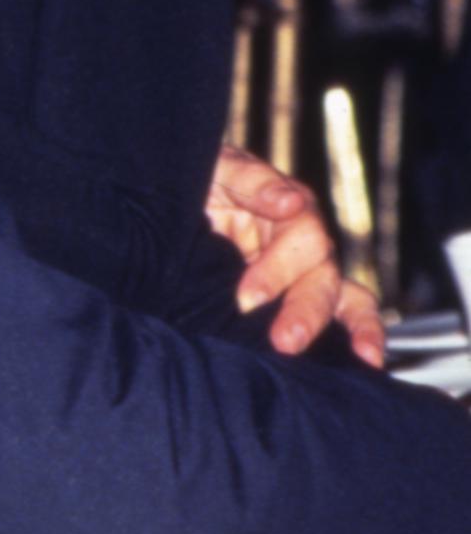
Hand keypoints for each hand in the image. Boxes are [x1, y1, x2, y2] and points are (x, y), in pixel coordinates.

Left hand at [205, 144, 385, 367]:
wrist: (168, 199)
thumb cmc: (199, 180)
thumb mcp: (217, 168)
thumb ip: (251, 181)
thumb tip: (290, 202)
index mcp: (286, 208)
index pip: (303, 236)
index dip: (279, 268)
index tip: (246, 298)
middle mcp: (302, 242)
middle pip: (324, 273)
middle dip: (308, 310)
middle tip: (285, 341)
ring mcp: (303, 272)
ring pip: (346, 297)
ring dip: (354, 328)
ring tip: (363, 358)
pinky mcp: (294, 299)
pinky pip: (342, 317)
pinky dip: (358, 337)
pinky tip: (365, 365)